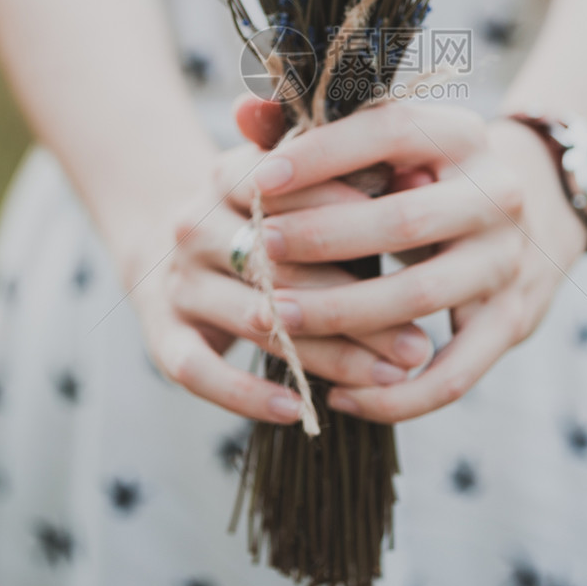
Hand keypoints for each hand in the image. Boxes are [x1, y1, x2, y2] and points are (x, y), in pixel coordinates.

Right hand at [119, 134, 432, 423]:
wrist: (165, 243)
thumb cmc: (270, 219)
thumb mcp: (302, 189)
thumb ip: (357, 179)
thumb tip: (423, 177)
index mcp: (229, 175)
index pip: (287, 189)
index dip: (347, 209)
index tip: (413, 236)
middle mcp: (195, 225)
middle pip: (279, 266)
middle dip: (356, 306)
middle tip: (419, 342)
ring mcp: (177, 282)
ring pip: (255, 321)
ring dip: (327, 355)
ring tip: (390, 377)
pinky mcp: (162, 334)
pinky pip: (199, 371)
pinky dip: (246, 397)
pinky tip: (299, 410)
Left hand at [242, 100, 586, 422]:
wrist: (533, 212)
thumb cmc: (427, 172)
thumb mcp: (389, 140)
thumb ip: (314, 127)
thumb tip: (241, 109)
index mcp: (461, 135)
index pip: (391, 133)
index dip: (323, 156)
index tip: (260, 181)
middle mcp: (495, 194)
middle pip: (403, 222)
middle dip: (322, 238)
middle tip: (259, 249)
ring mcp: (507, 262)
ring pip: (419, 300)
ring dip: (342, 315)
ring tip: (279, 317)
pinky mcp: (512, 322)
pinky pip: (454, 375)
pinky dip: (395, 398)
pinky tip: (339, 398)